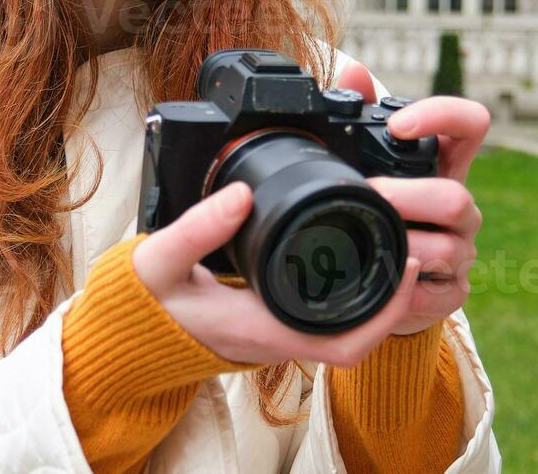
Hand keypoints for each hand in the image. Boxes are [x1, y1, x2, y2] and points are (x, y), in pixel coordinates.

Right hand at [134, 181, 420, 367]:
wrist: (127, 331)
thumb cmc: (146, 302)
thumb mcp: (160, 260)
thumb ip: (196, 228)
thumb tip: (240, 194)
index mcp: (264, 330)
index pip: (346, 343)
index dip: (388, 311)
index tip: (406, 264)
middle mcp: (278, 338)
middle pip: (359, 336)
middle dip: (393, 298)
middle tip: (409, 244)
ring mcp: (277, 333)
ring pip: (344, 328)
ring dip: (373, 295)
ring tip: (389, 243)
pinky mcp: (272, 322)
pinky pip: (324, 318)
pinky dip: (347, 294)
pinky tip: (350, 256)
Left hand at [333, 62, 486, 336]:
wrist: (378, 280)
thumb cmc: (374, 210)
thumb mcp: (363, 163)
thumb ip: (360, 116)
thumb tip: (353, 71)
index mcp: (442, 164)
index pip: (470, 124)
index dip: (443, 116)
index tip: (398, 126)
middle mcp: (459, 204)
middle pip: (457, 197)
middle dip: (409, 197)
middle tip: (370, 196)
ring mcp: (461, 249)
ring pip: (450, 246)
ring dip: (405, 243)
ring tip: (369, 240)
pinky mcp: (452, 290)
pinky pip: (438, 291)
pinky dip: (408, 288)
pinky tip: (383, 282)